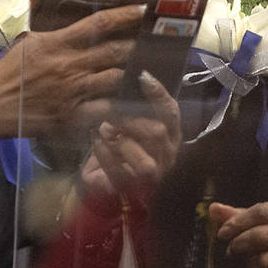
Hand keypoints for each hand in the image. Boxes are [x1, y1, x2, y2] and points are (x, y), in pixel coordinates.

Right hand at [0, 5, 143, 137]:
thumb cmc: (8, 73)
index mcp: (58, 44)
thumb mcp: (30, 44)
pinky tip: (134, 102)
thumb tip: (79, 30)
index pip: (98, 24)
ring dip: (134, 75)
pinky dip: (121, 105)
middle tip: (157, 41)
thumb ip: (56, 37)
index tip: (143, 10)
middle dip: (138, 45)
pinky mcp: (74, 116)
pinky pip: (107, 109)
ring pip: (116, 79)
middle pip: (115, 51)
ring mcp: (74, 92)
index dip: (124, 15)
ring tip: (150, 70)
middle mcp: (70, 66)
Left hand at [84, 70, 181, 200]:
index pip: (171, 112)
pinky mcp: (131, 191)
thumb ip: (133, 106)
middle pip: (158, 133)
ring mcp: (152, 178)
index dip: (159, 94)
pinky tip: (95, 140)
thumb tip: (132, 76)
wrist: (102, 181)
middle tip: (109, 112)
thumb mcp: (127, 122)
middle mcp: (167, 157)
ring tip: (104, 130)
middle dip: (130, 120)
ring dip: (119, 141)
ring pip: (144, 161)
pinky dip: (104, 154)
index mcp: (170, 136)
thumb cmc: (118, 147)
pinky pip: (119, 173)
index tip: (141, 76)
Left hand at [211, 200, 267, 267]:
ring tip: (248, 265)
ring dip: (250, 264)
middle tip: (231, 250)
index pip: (261, 211)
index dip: (237, 222)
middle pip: (261, 235)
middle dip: (239, 243)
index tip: (222, 233)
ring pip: (267, 260)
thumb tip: (214, 209)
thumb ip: (241, 215)